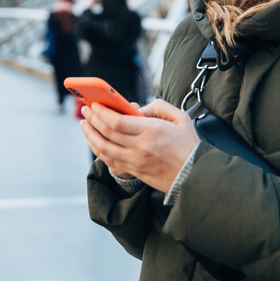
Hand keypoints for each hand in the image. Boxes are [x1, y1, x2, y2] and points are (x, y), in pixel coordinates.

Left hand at [80, 99, 200, 192]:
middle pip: (107, 133)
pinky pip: (109, 160)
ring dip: (90, 134)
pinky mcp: (134, 172)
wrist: (195, 176)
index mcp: (152, 131)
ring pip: (104, 148)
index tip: (94, 104)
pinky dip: (97, 150)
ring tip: (84, 124)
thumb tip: (138, 109)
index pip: (117, 121)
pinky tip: (93, 141)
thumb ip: (159, 107)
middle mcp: (140, 147)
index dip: (101, 112)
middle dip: (92, 119)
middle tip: (85, 110)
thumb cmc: (188, 145)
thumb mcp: (180, 118)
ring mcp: (135, 162)